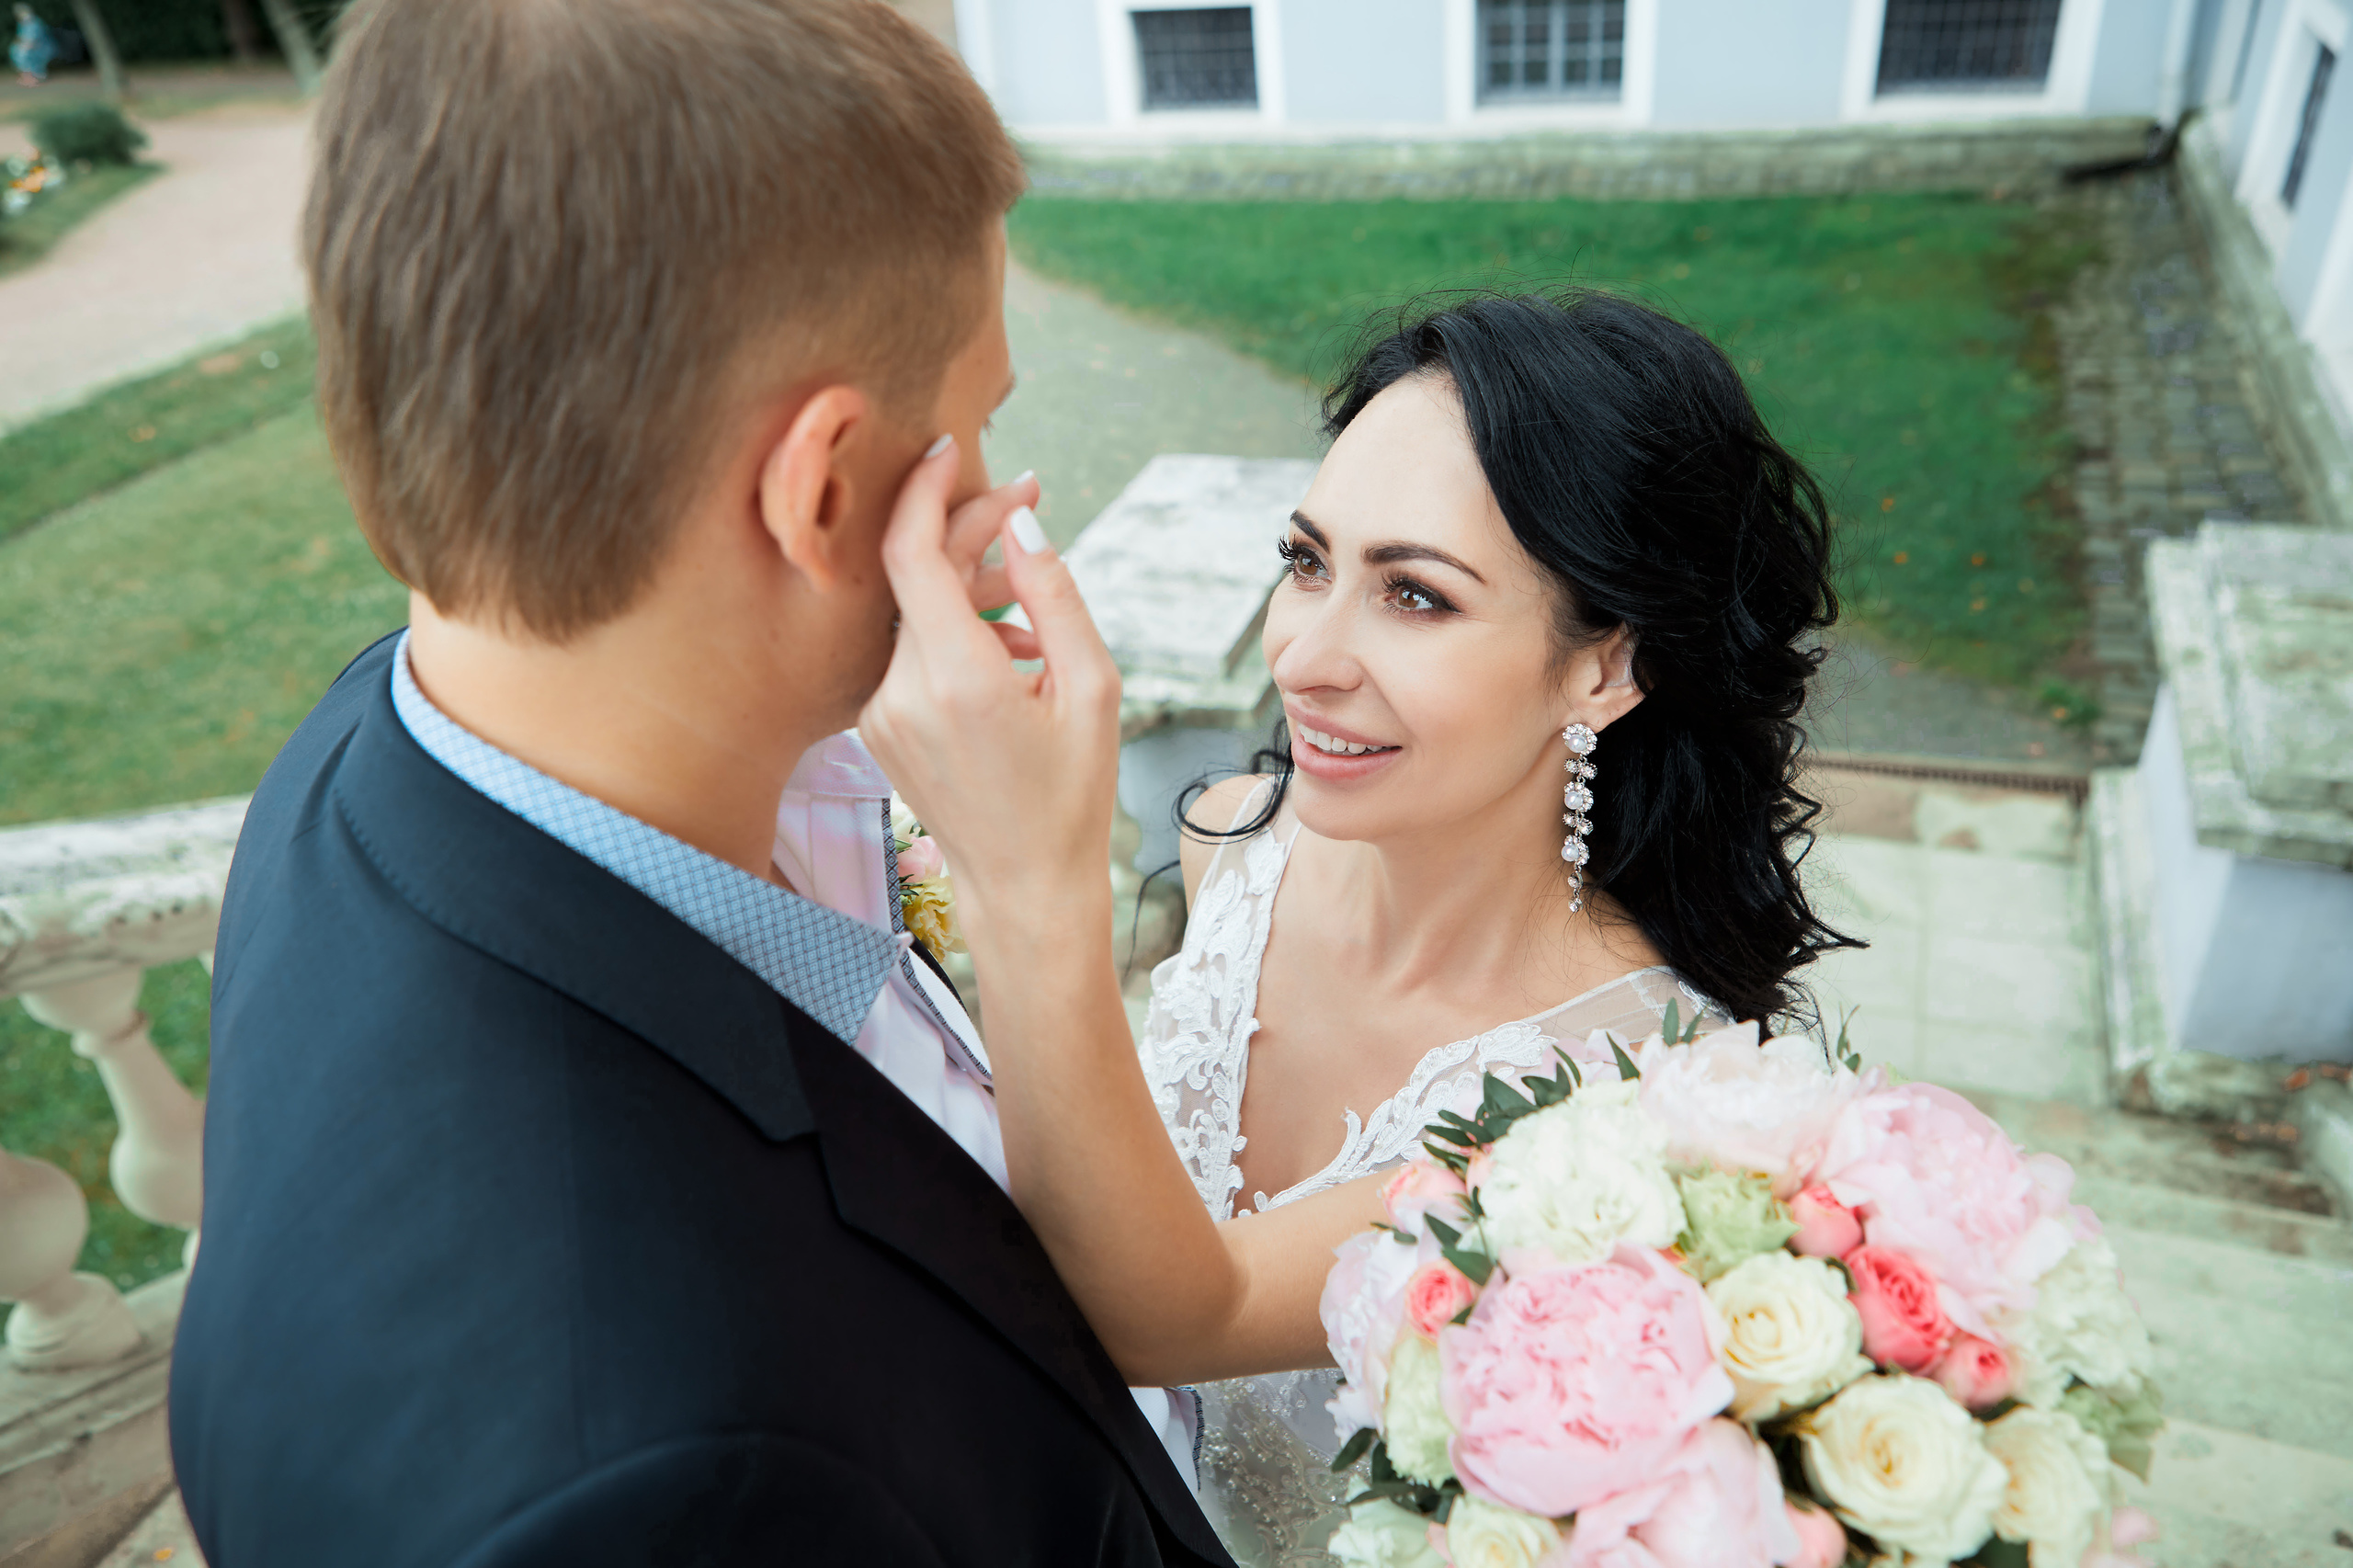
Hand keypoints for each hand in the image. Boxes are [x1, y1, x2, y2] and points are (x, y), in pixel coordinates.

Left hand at [857, 437, 1121, 933]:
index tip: (952, 450)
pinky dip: (953, 630)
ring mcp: (880, 713)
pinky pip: (910, 651)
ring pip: (914, 611)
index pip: (911, 552)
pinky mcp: (876, 727)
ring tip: (1033, 596)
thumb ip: (1055, 594)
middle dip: (970, 531)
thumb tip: (1021, 520)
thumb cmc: (1072, 794)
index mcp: (956, 679)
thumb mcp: (1093, 690)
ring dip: (968, 583)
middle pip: (917, 573)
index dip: (927, 490)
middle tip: (1027, 506)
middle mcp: (902, 693)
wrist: (1023, 886)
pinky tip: (1009, 646)